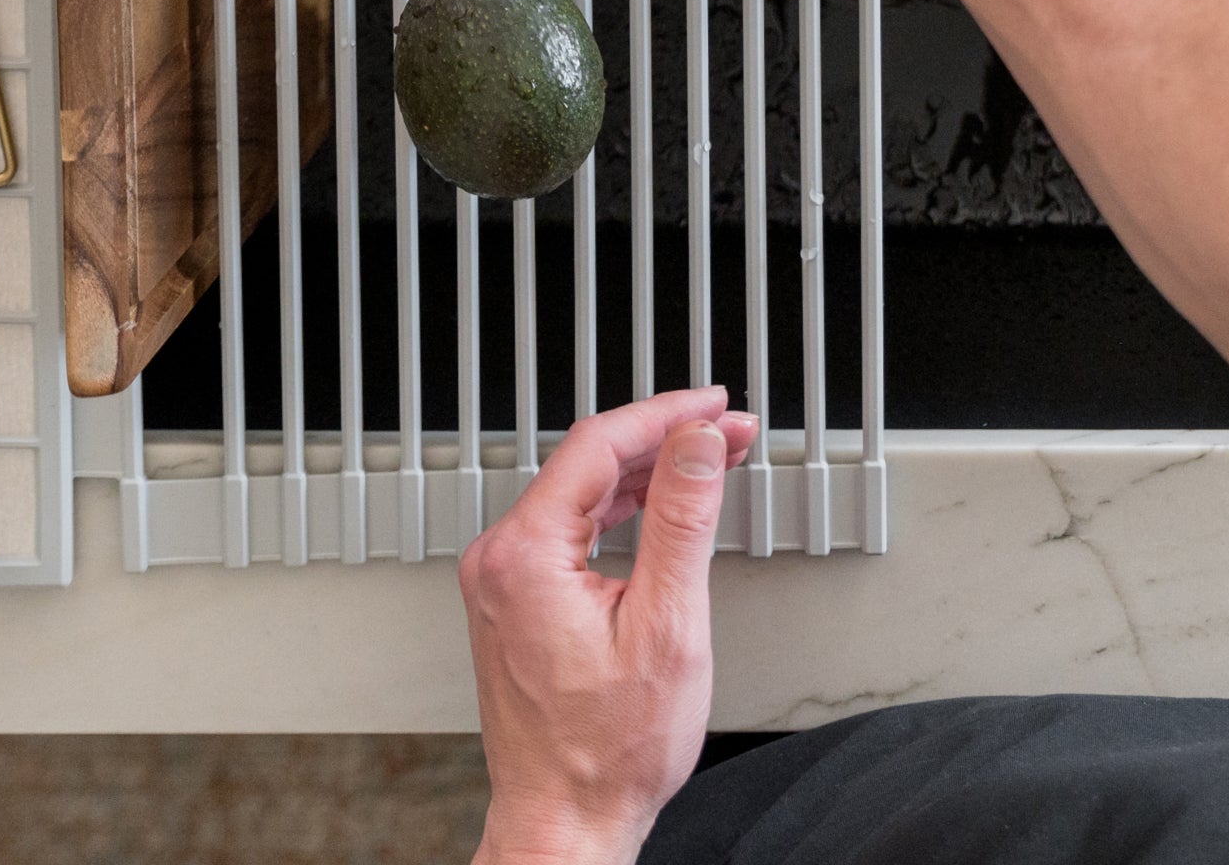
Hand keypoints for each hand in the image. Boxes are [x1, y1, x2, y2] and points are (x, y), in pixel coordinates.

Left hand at [461, 388, 760, 864]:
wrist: (565, 823)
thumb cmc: (606, 752)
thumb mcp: (666, 628)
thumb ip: (683, 523)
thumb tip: (697, 446)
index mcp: (523, 554)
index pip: (598, 445)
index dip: (665, 415)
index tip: (715, 405)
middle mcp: (499, 558)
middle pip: (588, 464)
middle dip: (664, 440)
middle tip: (729, 430)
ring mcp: (503, 579)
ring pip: (581, 494)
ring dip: (646, 473)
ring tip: (709, 459)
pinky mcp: (515, 599)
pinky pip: (569, 529)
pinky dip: (621, 510)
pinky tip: (661, 504)